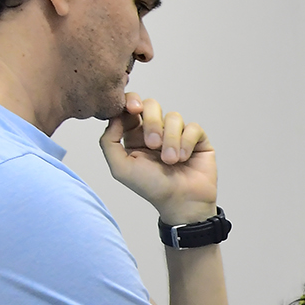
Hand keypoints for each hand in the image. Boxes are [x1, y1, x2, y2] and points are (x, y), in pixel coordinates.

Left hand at [99, 94, 217, 224]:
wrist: (181, 202)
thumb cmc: (152, 188)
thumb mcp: (120, 168)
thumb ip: (108, 141)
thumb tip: (115, 117)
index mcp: (134, 135)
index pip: (130, 107)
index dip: (131, 102)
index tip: (134, 110)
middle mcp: (155, 131)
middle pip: (152, 105)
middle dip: (152, 122)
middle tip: (153, 144)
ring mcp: (177, 134)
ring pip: (173, 117)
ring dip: (171, 139)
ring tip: (170, 160)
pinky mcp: (196, 139)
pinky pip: (192, 127)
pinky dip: (186, 142)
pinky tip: (184, 158)